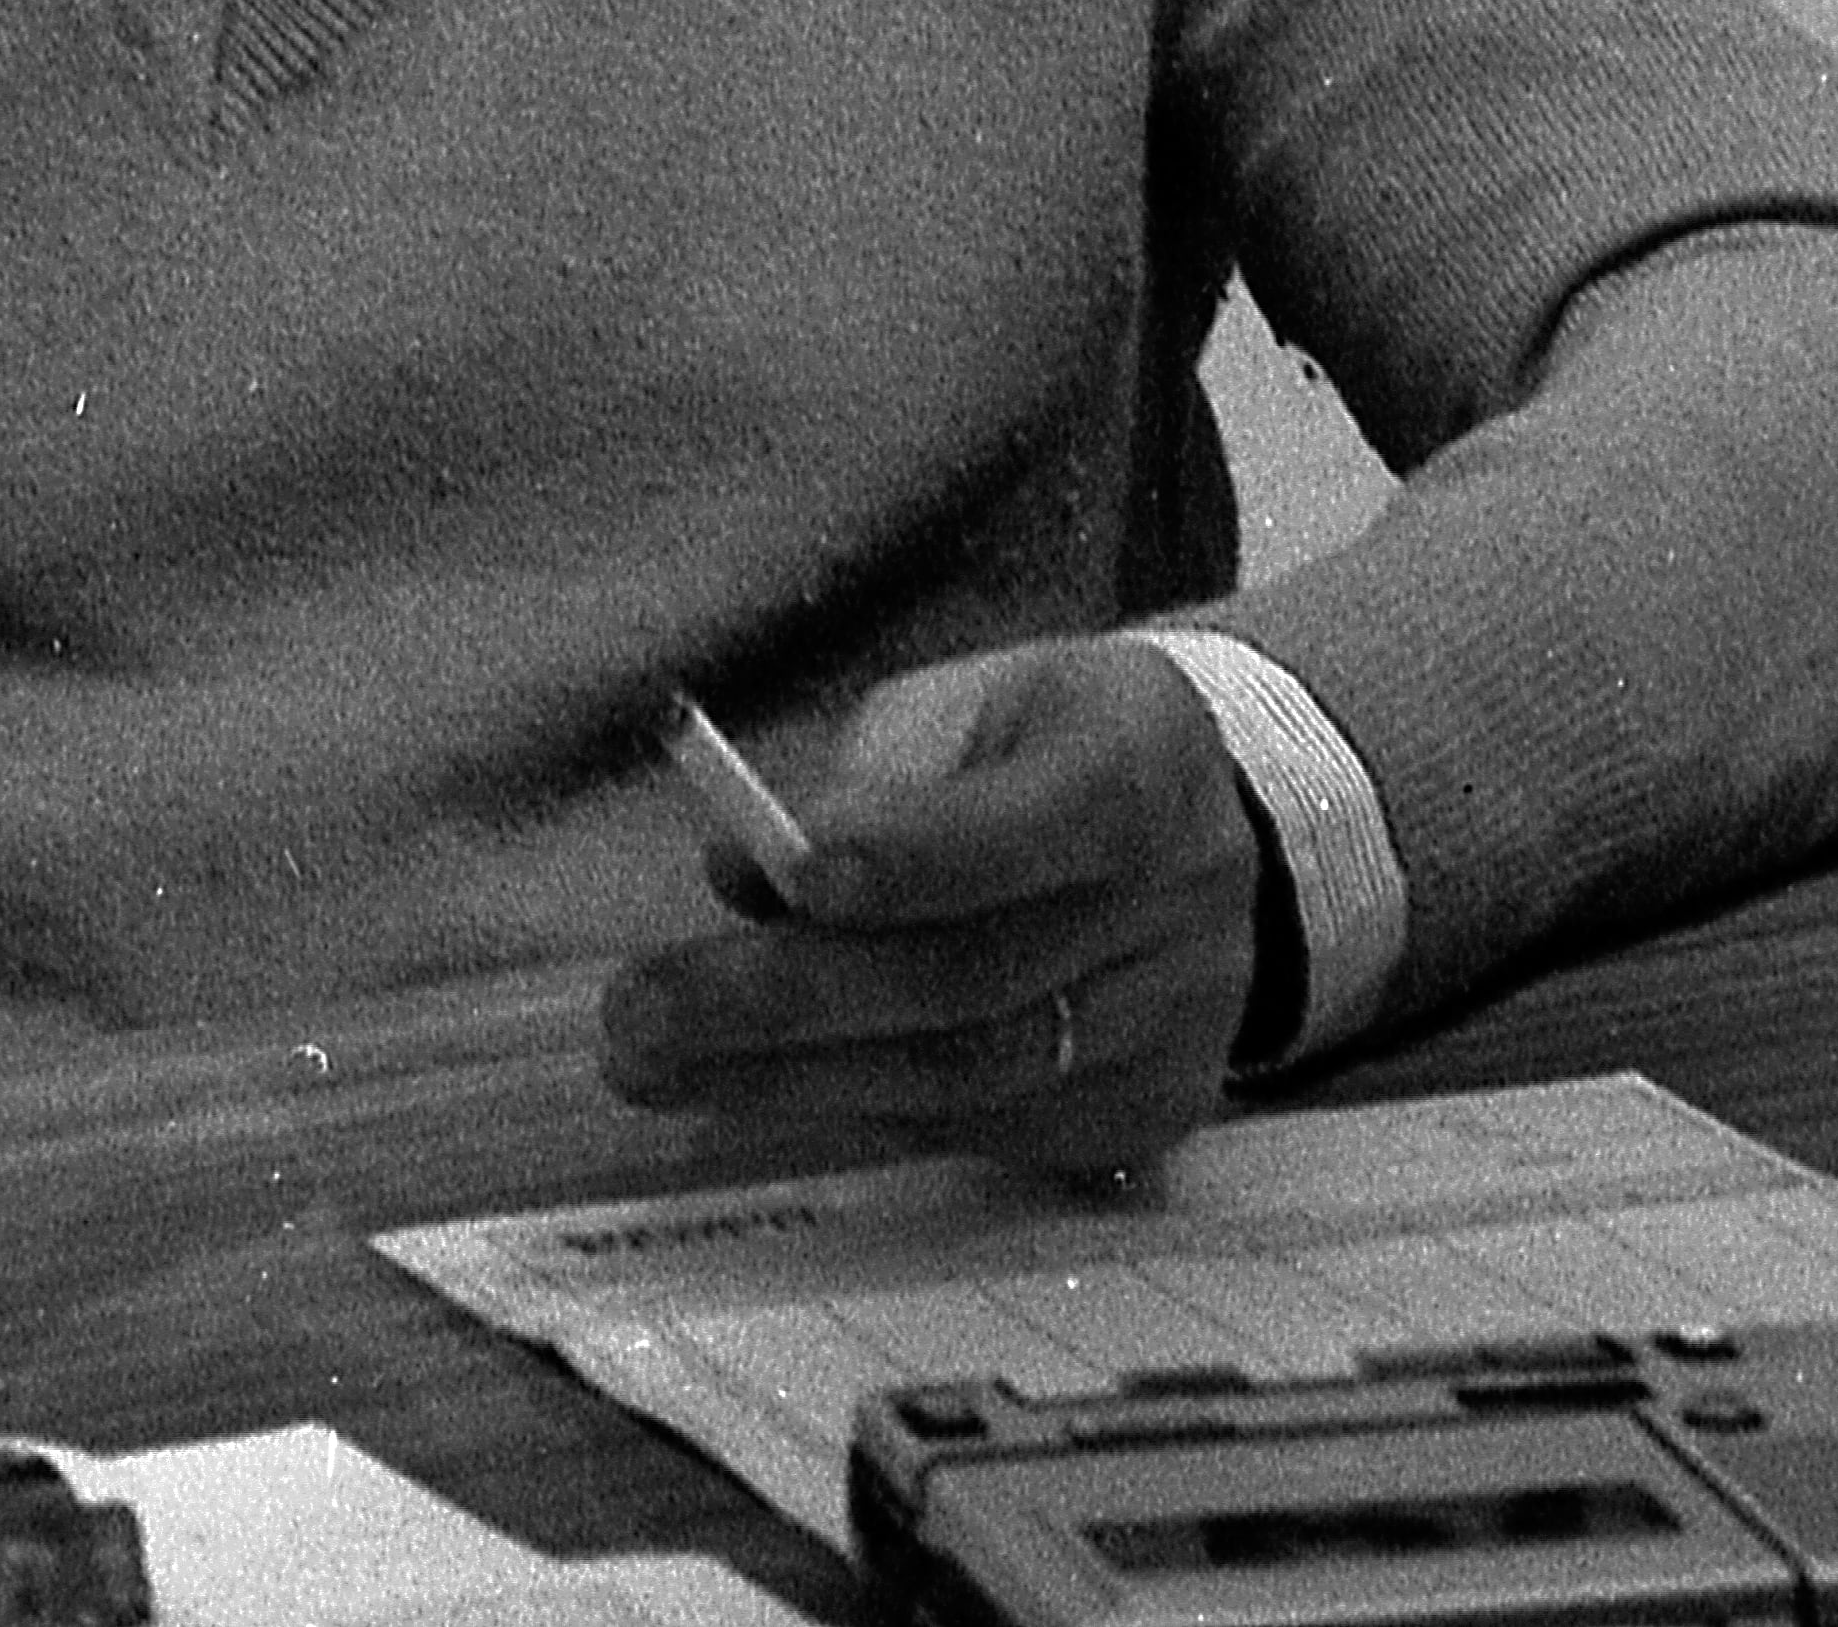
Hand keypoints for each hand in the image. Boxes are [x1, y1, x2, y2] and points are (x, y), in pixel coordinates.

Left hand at [600, 639, 1268, 1178]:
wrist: (1196, 837)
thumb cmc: (1041, 747)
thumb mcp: (972, 703)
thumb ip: (870, 776)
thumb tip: (745, 874)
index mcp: (1147, 759)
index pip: (1049, 818)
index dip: (916, 855)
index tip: (782, 875)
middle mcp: (1183, 906)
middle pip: (977, 978)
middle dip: (790, 998)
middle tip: (640, 1005)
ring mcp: (1174, 1030)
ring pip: (968, 1080)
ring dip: (791, 1080)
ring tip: (652, 1063)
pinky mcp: (1141, 1119)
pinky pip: (980, 1134)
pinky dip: (854, 1112)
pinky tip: (747, 1093)